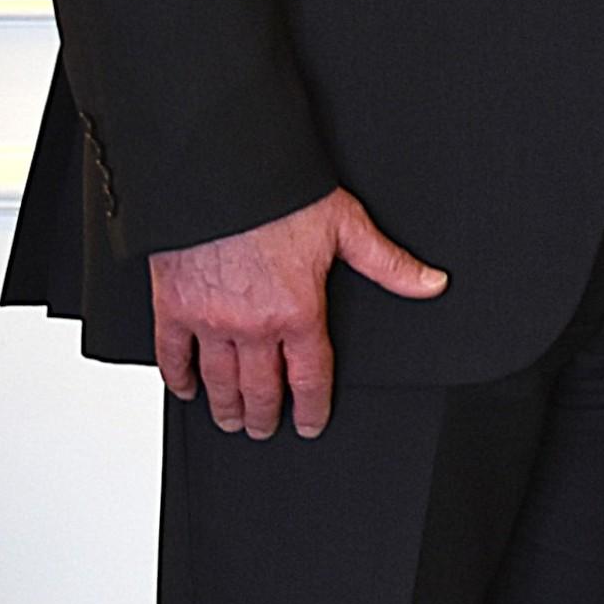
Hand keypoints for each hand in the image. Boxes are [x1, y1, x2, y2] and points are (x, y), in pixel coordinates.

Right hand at [149, 187, 446, 438]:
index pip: (310, 376)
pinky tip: (186, 388)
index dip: (312, 407)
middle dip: (265, 415)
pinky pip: (172, 355)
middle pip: (260, 389)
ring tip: (232, 421)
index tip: (311, 423)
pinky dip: (178, 378)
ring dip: (226, 407)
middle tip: (265, 429)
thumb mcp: (347, 227)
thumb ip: (388, 264)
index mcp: (298, 311)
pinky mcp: (174, 307)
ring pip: (218, 381)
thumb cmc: (282, 197)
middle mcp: (253, 325)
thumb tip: (430, 283)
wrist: (222, 175)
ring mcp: (209, 320)